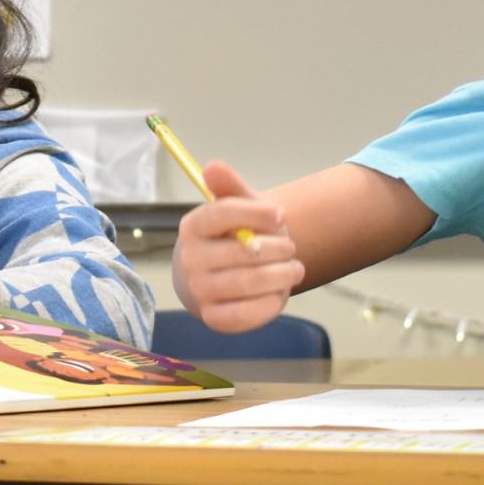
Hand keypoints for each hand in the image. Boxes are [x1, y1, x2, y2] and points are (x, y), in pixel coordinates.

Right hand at [169, 160, 303, 332]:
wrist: (217, 277)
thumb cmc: (233, 238)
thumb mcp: (236, 208)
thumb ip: (229, 187)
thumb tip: (213, 166)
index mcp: (192, 227)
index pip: (221, 214)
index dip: (255, 213)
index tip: (281, 215)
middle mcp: (190, 260)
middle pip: (244, 251)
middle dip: (278, 248)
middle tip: (290, 248)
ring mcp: (199, 291)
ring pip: (251, 282)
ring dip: (282, 275)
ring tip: (293, 269)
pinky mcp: (213, 318)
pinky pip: (248, 314)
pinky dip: (272, 303)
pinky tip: (279, 292)